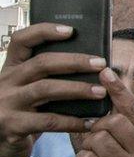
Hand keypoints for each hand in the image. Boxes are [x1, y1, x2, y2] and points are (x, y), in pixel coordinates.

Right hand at [0, 24, 102, 156]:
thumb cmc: (24, 116)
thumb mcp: (29, 93)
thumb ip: (48, 79)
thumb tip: (90, 63)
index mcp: (10, 69)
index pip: (21, 40)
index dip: (45, 31)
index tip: (71, 30)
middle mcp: (4, 83)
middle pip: (41, 63)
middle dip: (75, 61)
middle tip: (101, 64)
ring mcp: (6, 104)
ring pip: (45, 89)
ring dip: (77, 89)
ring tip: (101, 92)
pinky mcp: (11, 126)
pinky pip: (48, 121)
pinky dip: (72, 122)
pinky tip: (91, 122)